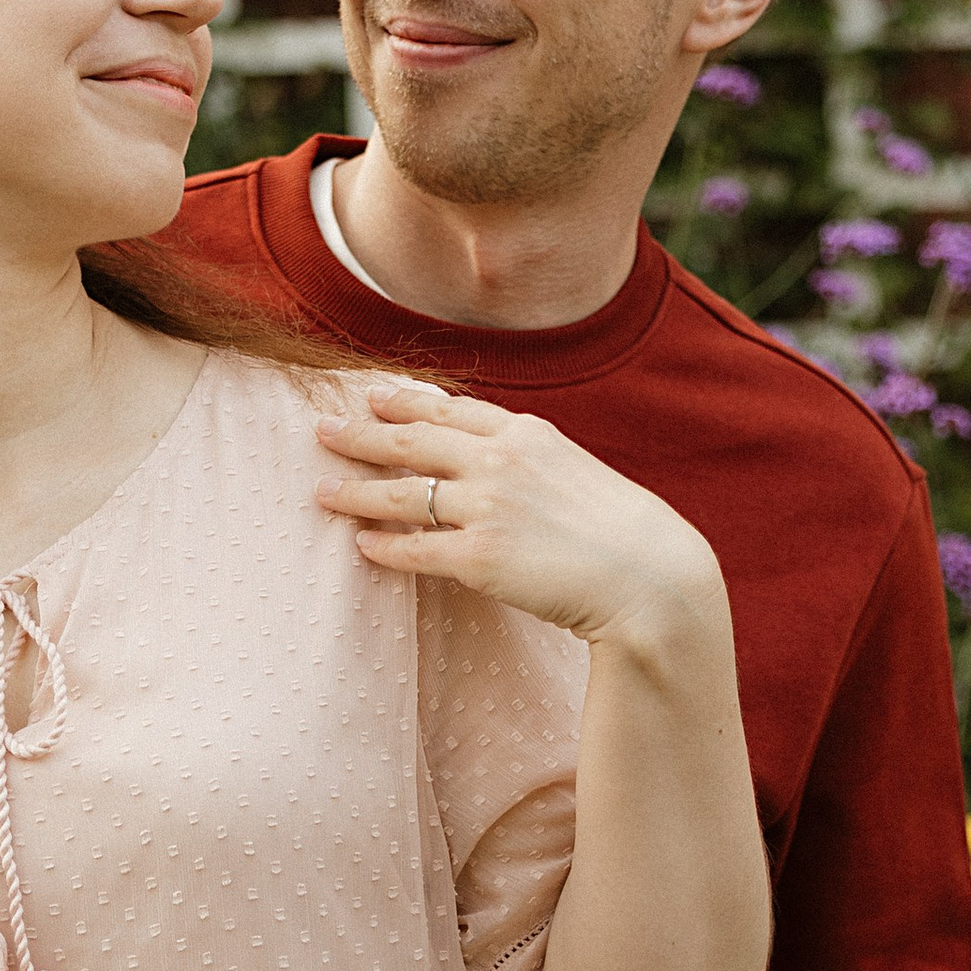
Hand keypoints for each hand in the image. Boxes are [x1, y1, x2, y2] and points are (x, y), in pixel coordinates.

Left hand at [313, 379, 727, 655]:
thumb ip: (532, 462)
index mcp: (526, 434)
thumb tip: (501, 465)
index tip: (372, 395)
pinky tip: (362, 545)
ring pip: (403, 493)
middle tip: (321, 429)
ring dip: (356, 491)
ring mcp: (487, 508)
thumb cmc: (622, 533)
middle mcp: (500, 461)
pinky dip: (384, 547)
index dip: (406, 400)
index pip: (451, 408)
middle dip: (360, 433)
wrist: (649, 576)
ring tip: (322, 490)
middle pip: (412, 440)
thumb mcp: (576, 473)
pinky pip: (416, 550)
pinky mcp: (480, 558)